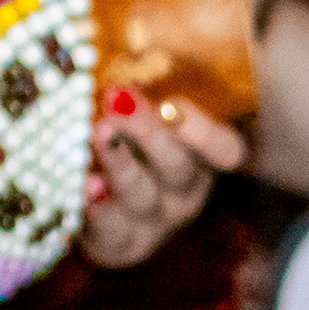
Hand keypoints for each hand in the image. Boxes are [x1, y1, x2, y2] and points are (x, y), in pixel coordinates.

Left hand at [78, 89, 246, 266]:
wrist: (104, 216)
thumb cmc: (127, 149)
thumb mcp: (143, 119)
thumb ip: (142, 96)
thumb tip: (123, 64)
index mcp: (200, 160)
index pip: (225, 150)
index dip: (204, 130)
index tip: (172, 102)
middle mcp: (182, 193)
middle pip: (178, 167)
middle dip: (148, 132)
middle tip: (117, 100)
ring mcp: (153, 222)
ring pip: (142, 194)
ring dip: (120, 163)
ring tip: (98, 133)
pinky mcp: (120, 245)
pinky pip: (112, 231)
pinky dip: (96, 209)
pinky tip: (83, 186)